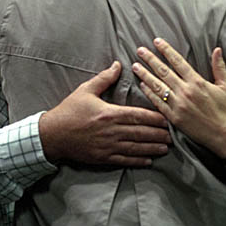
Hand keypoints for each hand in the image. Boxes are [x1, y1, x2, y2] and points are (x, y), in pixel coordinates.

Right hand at [39, 61, 170, 166]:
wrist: (52, 135)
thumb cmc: (69, 110)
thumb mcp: (85, 90)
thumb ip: (104, 78)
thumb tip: (118, 64)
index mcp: (109, 113)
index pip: (138, 115)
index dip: (155, 118)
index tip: (167, 118)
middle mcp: (111, 131)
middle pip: (140, 133)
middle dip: (158, 134)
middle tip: (173, 135)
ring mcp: (107, 146)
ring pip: (135, 148)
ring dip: (152, 148)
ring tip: (166, 148)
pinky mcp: (102, 157)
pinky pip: (124, 160)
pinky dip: (138, 161)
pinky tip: (148, 161)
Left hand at [132, 38, 225, 158]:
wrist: (223, 135)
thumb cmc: (224, 110)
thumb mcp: (225, 86)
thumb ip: (219, 67)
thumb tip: (217, 49)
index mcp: (197, 82)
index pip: (178, 61)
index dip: (166, 50)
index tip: (157, 42)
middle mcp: (186, 91)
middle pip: (163, 71)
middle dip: (150, 59)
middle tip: (140, 50)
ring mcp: (178, 105)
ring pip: (157, 86)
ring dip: (145, 74)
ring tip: (136, 66)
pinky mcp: (173, 117)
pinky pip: (158, 102)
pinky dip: (149, 93)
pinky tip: (142, 85)